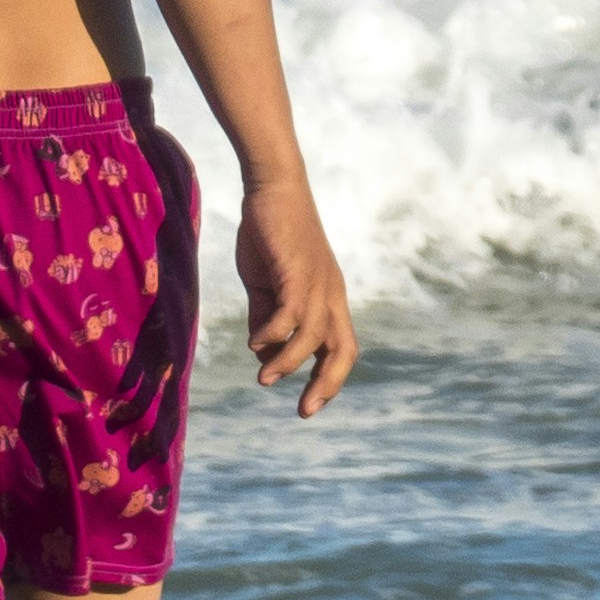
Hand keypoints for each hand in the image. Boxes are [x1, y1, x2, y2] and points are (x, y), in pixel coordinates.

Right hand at [236, 179, 356, 416]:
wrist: (273, 188)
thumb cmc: (271, 235)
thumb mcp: (266, 285)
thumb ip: (266, 316)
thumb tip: (262, 350)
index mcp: (328, 300)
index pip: (341, 348)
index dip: (329, 379)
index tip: (309, 405)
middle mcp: (331, 295)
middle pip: (344, 349)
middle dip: (327, 384)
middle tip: (305, 411)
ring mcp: (318, 282)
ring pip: (315, 336)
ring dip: (289, 362)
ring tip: (264, 378)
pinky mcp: (298, 270)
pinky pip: (292, 312)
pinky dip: (274, 332)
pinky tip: (254, 341)